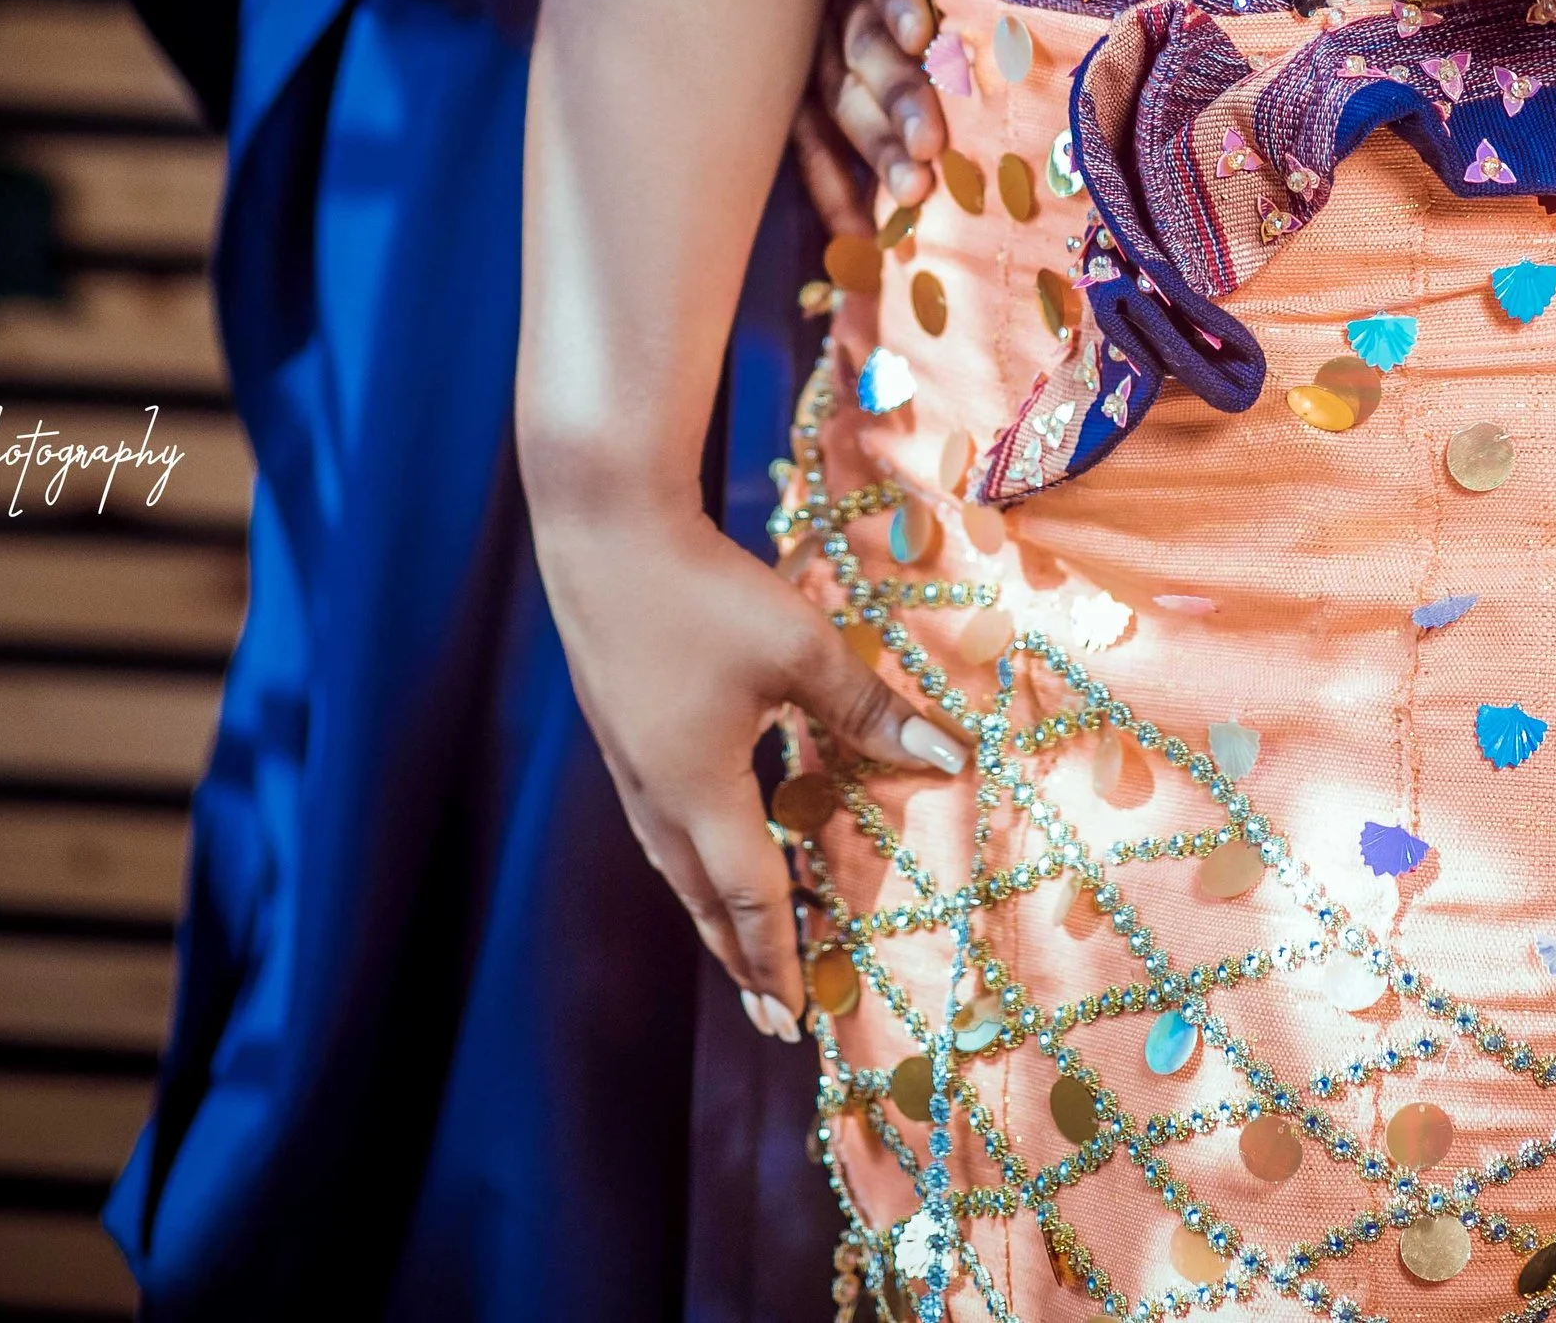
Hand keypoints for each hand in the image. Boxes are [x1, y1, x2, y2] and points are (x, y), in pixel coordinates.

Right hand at [539, 499, 965, 1028]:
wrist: (605, 533)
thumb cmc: (705, 594)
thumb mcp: (799, 648)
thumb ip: (869, 708)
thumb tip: (950, 757)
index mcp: (700, 793)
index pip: (751, 899)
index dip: (778, 959)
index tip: (796, 1022)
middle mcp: (657, 796)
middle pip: (702, 899)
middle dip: (739, 958)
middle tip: (768, 1016)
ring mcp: (630, 766)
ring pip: (675, 864)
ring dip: (712, 911)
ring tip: (738, 943)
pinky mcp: (620, 732)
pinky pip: (661, 827)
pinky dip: (691, 862)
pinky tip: (703, 844)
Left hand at [793, 0, 944, 238]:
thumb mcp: (892, 40)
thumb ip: (898, 113)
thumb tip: (905, 220)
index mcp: (819, 55)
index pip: (816, 131)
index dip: (835, 184)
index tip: (867, 237)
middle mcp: (822, 18)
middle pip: (845, 92)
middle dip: (882, 146)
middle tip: (919, 190)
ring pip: (861, 38)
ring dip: (896, 91)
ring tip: (930, 141)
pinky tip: (919, 33)